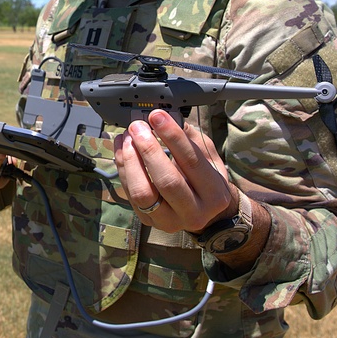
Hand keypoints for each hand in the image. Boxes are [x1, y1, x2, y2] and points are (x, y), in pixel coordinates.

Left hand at [114, 109, 235, 233]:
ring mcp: (169, 221)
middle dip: (148, 149)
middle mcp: (194, 213)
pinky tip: (122, 148)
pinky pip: (130, 194)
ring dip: (130, 161)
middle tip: (138, 127)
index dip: (172, 136)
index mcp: (214, 195)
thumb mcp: (208, 157)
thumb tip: (166, 118)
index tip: (157, 116)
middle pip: (166, 181)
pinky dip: (123, 168)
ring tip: (127, 137)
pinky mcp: (148, 221)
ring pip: (143, 193)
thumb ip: (190, 139)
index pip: (191, 161)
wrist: (202, 211)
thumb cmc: (205, 178)